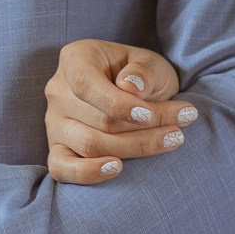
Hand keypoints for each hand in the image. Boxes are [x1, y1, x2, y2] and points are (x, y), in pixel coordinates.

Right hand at [44, 39, 197, 183]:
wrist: (137, 95)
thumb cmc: (142, 75)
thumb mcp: (151, 63)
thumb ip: (143, 71)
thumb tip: (131, 87)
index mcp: (75, 59)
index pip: (86, 83)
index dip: (117, 103)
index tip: (148, 115)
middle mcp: (58, 91)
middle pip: (98, 120)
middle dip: (144, 128)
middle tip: (180, 129)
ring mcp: (54, 123)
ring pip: (90, 145)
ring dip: (134, 148)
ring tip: (171, 140)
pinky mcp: (57, 150)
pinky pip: (62, 169)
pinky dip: (88, 173)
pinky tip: (118, 168)